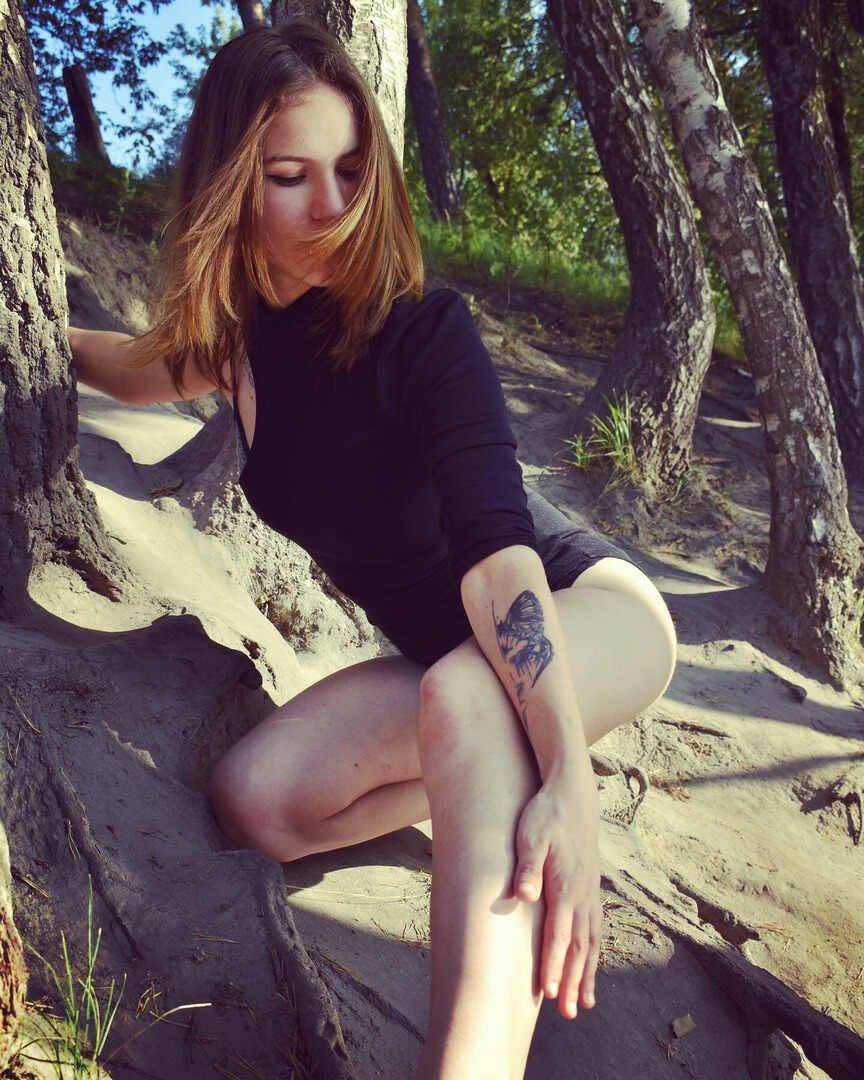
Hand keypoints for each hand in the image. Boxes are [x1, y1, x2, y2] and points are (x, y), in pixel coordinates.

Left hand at [513, 767, 601, 1017]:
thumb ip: (528, 866)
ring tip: (583, 1003)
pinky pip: (596, 927)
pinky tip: (590, 963)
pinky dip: (594, 952)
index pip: (558, 934)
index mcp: (566, 886)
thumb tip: (523, 895)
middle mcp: (582, 894)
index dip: (552, 964)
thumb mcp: (531, 835)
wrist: (572, 794)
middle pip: (578, 946)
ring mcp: (590, 892)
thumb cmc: (546, 814)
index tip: (548, 993)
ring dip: (585, 973)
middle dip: (572, 981)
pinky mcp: (591, 887)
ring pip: (591, 941)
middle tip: (567, 1013)